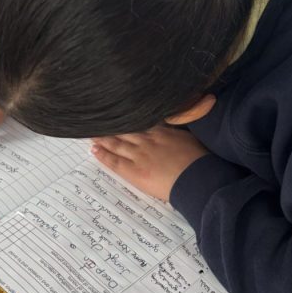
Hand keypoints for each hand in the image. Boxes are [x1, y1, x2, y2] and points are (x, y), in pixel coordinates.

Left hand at [91, 127, 208, 201]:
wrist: (199, 178)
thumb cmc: (201, 161)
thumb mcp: (191, 139)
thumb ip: (178, 133)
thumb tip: (175, 130)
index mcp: (162, 132)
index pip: (139, 123)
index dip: (126, 119)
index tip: (116, 113)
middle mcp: (147, 141)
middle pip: (124, 131)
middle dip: (110, 126)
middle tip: (96, 120)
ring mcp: (140, 155)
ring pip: (116, 144)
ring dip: (102, 139)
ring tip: (90, 134)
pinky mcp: (135, 172)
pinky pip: (115, 162)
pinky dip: (104, 156)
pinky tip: (94, 150)